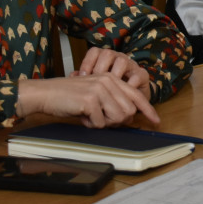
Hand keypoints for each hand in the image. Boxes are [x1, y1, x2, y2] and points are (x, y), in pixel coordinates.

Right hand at [16, 72, 159, 127]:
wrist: (46, 94)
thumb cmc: (68, 97)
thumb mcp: (94, 94)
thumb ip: (112, 101)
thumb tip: (128, 117)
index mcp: (111, 79)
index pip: (136, 96)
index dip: (148, 110)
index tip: (156, 122)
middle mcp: (108, 81)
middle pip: (128, 112)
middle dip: (116, 122)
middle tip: (99, 119)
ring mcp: (100, 89)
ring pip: (116, 119)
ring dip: (102, 123)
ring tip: (89, 116)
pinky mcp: (91, 100)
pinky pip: (99, 123)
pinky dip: (90, 125)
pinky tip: (81, 116)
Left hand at [74, 46, 151, 93]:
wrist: (131, 100)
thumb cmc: (111, 91)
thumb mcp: (96, 85)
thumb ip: (85, 80)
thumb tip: (73, 75)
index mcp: (105, 59)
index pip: (94, 52)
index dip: (87, 62)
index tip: (83, 76)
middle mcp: (118, 58)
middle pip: (107, 53)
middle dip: (99, 68)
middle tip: (95, 82)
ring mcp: (131, 65)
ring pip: (122, 61)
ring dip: (114, 74)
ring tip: (108, 88)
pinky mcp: (142, 75)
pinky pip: (137, 75)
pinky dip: (129, 84)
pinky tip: (122, 93)